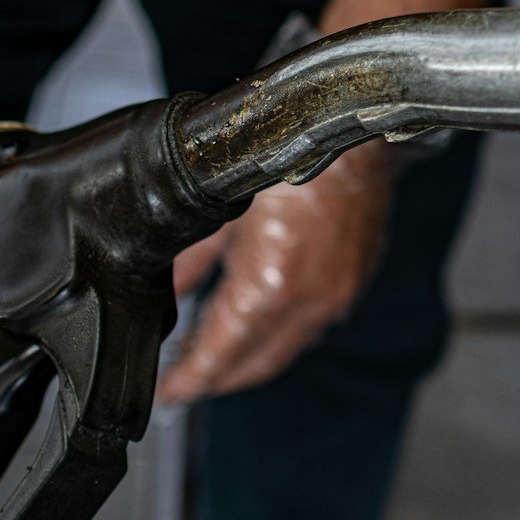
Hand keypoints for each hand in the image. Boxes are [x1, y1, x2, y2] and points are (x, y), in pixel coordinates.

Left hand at [159, 143, 394, 403]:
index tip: (169, 395)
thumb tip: (167, 293)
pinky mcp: (352, 281)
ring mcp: (336, 295)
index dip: (191, 381)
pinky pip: (312, 323)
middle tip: (185, 382)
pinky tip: (258, 322)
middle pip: (256, 364)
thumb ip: (189, 262)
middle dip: (218, 379)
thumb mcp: (219, 212)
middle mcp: (308, 302)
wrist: (347, 124)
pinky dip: (280, 332)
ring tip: (214, 356)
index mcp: (269, 286)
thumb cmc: (282, 154)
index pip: (221, 355)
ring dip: (249, 357)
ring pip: (286, 347)